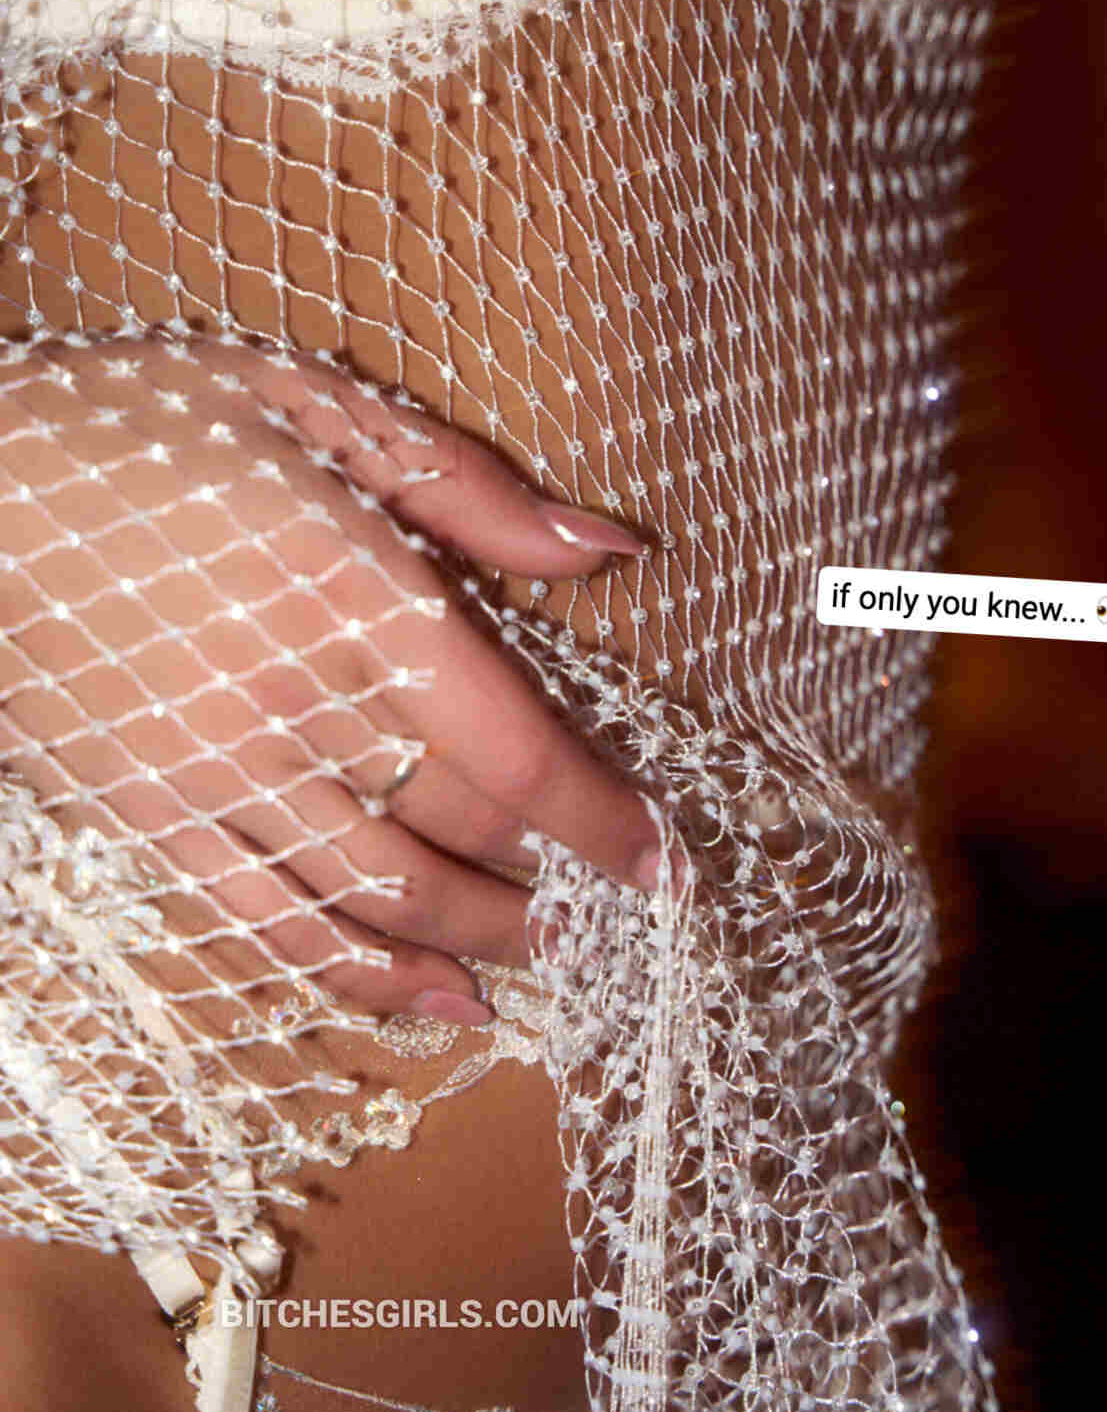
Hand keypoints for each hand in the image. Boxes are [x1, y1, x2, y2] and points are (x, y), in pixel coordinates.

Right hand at [0, 334, 660, 1020]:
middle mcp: (294, 700)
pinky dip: (367, 978)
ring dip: (482, 935)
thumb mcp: (312, 406)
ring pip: (382, 894)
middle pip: (461, 824)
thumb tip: (610, 550)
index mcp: (351, 590)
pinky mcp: (150, 822)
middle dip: (551, 871)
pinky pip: (275, 928)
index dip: (602, 818)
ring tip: (547, 951)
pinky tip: (442, 1005)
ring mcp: (214, 775)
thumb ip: (467, 487)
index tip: (663, 862)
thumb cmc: (137, 426)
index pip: (514, 746)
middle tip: (607, 894)